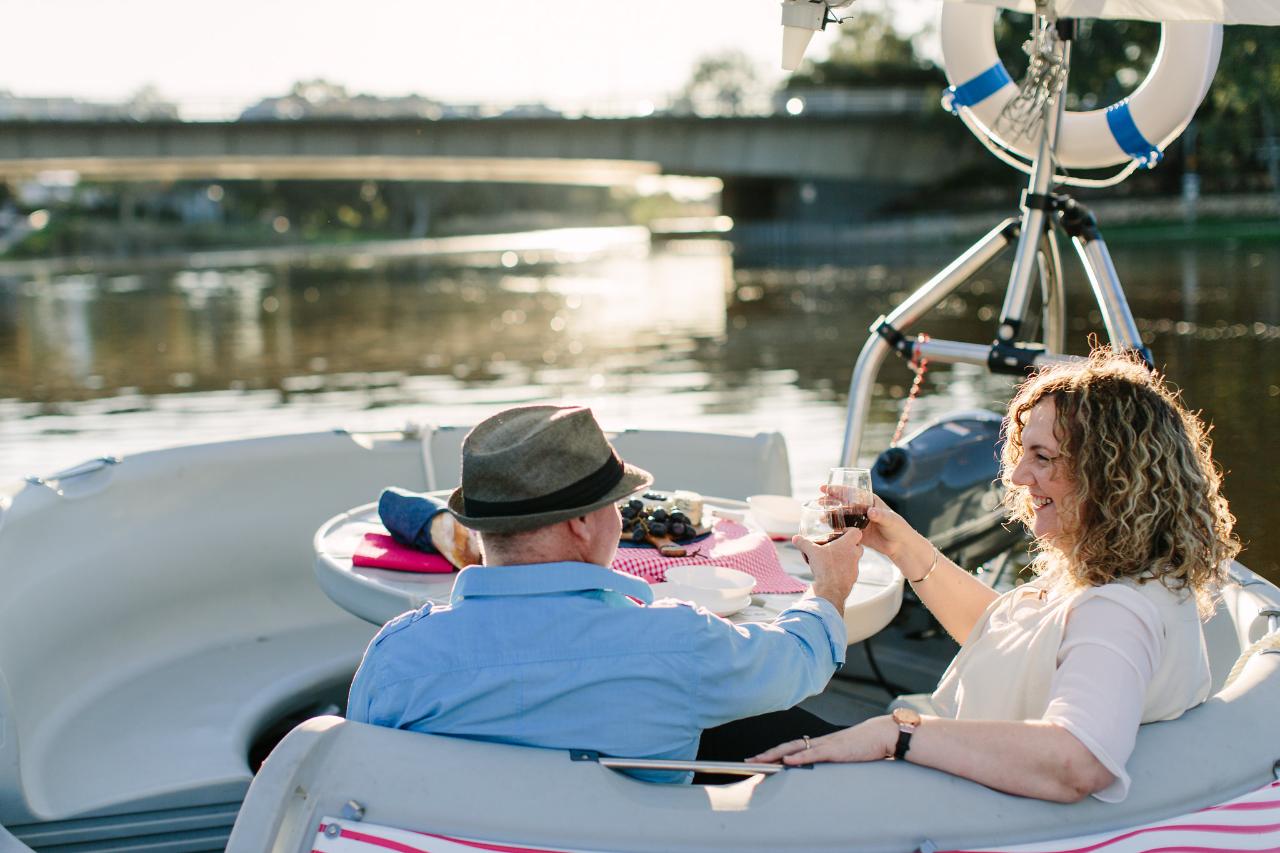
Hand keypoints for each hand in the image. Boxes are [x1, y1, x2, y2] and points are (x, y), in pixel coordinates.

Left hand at [749, 716, 894, 765]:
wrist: (882, 734)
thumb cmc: (865, 745)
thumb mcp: (843, 754)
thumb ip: (829, 759)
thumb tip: (818, 767)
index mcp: (820, 744)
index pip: (791, 747)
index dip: (774, 753)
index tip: (758, 758)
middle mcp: (819, 742)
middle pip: (787, 746)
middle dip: (767, 754)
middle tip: (749, 760)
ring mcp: (826, 745)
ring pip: (795, 749)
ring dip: (775, 755)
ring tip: (759, 760)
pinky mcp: (836, 750)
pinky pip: (813, 754)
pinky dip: (799, 757)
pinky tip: (787, 762)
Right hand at [792, 527, 860, 614]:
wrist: (830, 589)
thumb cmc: (824, 567)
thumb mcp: (811, 552)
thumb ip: (803, 543)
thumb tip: (795, 538)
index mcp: (847, 545)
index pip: (857, 532)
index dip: (850, 531)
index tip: (841, 533)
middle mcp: (854, 555)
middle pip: (858, 546)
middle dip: (848, 546)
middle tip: (836, 547)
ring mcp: (855, 568)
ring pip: (854, 559)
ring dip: (846, 559)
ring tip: (832, 561)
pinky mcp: (853, 578)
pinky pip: (850, 572)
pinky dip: (843, 571)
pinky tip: (832, 573)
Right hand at [819, 490, 924, 566]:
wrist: (901, 546)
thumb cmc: (899, 529)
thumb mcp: (890, 520)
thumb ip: (880, 515)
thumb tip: (870, 512)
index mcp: (870, 501)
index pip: (851, 492)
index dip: (838, 489)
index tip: (826, 488)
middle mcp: (863, 509)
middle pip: (844, 502)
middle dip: (831, 501)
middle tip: (819, 501)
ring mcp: (859, 521)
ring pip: (842, 515)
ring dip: (831, 514)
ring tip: (821, 515)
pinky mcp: (858, 532)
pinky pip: (844, 528)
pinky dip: (835, 527)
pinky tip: (827, 527)